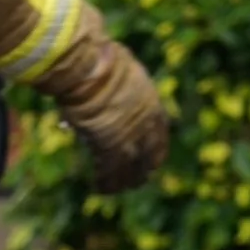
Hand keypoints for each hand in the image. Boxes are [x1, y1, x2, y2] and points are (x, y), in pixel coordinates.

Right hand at [52, 43, 170, 193]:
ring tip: (112, 189)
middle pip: (149, 158)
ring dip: (121, 182)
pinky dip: (104, 181)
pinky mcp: (108, 146)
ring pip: (129, 169)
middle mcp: (146, 126)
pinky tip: (98, 187)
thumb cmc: (99, 60)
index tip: (149, 162)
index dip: (153, 153)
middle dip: (142, 172)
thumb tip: (107, 93)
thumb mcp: (120, 74)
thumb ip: (120, 91)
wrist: (90, 65)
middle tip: (134, 182)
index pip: (159, 138)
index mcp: (152, 106)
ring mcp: (129, 137)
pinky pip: (108, 171)